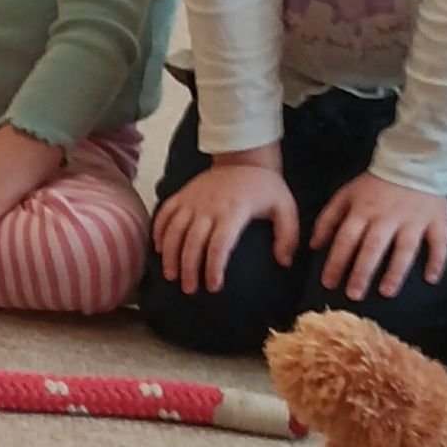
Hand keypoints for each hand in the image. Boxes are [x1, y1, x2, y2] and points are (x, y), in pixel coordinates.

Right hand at [150, 152, 298, 294]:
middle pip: (192, 242)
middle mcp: (209, 206)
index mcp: (234, 211)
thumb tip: (284, 261)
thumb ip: (288, 235)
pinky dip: (158, 232)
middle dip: (189, 269)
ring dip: (170, 256)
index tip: (213, 287)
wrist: (245, 157)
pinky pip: (164, 214)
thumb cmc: (265, 187)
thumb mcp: (286, 207)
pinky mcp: (182, 195)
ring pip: (174, 231)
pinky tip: (159, 250)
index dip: (214, 268)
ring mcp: (192, 200)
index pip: (219, 245)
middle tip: (190, 289)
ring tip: (171, 275)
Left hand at [309, 171, 446, 304]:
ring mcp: (414, 220)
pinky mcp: (436, 220)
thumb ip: (328, 219)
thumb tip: (314, 245)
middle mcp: (387, 217)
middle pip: (373, 247)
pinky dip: (437, 260)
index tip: (328, 283)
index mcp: (363, 211)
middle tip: (354, 294)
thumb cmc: (375, 185)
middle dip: (362, 272)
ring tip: (387, 292)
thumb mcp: (346, 195)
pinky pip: (439, 242)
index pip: (346, 239)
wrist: (414, 163)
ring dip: (396, 271)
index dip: (336, 262)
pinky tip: (431, 279)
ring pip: (405, 248)